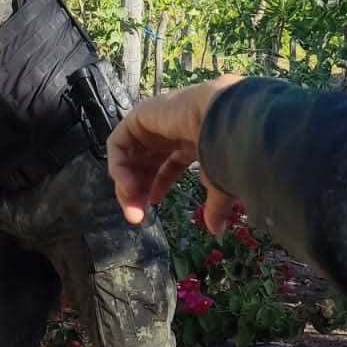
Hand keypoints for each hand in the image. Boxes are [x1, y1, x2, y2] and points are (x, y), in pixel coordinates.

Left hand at [107, 74, 241, 225]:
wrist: (225, 120)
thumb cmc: (228, 148)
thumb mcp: (220, 182)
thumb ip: (215, 206)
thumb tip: (216, 231)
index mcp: (191, 140)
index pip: (167, 164)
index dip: (157, 186)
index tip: (153, 205)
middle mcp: (171, 130)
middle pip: (145, 163)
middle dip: (138, 191)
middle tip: (137, 216)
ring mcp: (154, 122)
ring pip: (130, 156)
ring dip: (127, 184)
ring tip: (132, 205)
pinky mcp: (139, 116)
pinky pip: (118, 144)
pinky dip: (118, 167)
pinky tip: (128, 186)